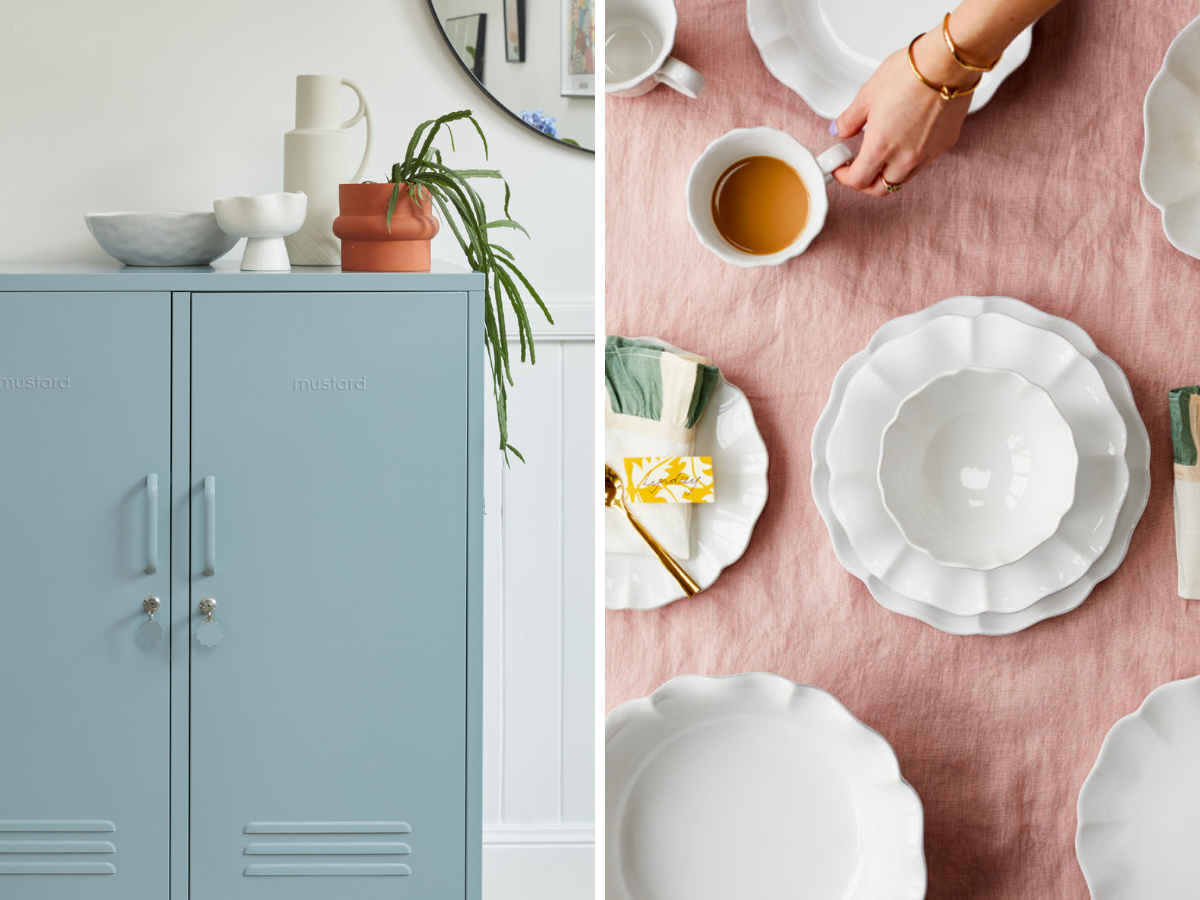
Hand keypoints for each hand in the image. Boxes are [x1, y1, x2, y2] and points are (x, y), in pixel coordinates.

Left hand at [831, 31, 974, 196]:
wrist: (947, 63)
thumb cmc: (911, 74)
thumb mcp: (867, 95)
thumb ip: (850, 119)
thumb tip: (840, 129)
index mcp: (881, 148)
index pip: (858, 180)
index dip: (844, 176)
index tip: (840, 167)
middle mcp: (905, 158)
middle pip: (881, 188)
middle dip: (865, 183)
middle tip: (857, 168)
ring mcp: (928, 154)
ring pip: (902, 179)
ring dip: (887, 173)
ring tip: (881, 154)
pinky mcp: (945, 145)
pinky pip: (923, 163)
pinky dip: (909, 160)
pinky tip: (904, 142)